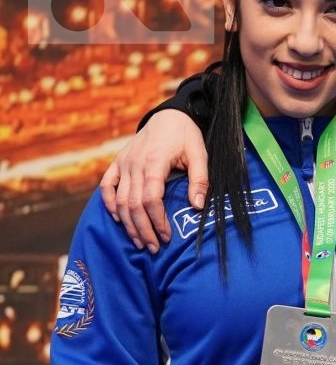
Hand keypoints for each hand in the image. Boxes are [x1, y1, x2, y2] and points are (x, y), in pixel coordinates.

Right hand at [99, 111, 208, 252]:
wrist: (169, 116)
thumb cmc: (186, 136)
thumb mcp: (200, 154)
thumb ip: (200, 180)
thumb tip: (197, 206)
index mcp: (154, 162)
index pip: (150, 198)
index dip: (157, 221)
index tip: (166, 237)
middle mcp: (134, 164)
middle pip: (132, 204)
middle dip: (142, 229)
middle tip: (154, 248)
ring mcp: (123, 163)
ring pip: (118, 200)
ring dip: (128, 223)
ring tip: (140, 241)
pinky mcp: (117, 162)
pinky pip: (106, 186)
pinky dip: (109, 204)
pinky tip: (119, 219)